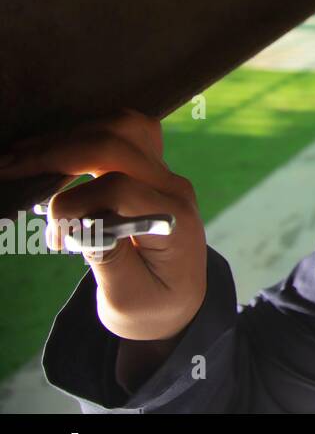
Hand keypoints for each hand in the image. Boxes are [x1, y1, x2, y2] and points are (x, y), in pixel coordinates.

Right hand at [0, 109, 206, 341]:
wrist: (177, 300)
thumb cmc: (151, 307)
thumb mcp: (127, 300)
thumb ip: (108, 260)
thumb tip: (80, 226)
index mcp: (174, 219)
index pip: (119, 187)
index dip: (75, 205)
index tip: (54, 237)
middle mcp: (173, 187)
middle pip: (117, 143)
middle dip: (57, 151)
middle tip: (8, 169)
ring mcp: (165, 173)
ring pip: (122, 126)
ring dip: (69, 136)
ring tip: (24, 158)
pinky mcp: (151, 169)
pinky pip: (123, 133)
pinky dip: (84, 135)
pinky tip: (51, 155)